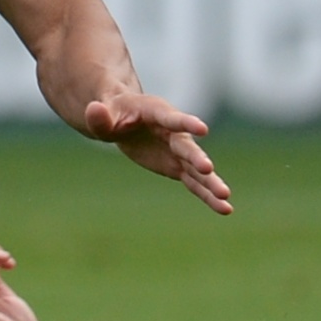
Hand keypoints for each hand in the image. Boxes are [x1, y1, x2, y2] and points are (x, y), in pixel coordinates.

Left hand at [77, 88, 228, 213]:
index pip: (171, 119)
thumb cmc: (112, 113)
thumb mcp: (103, 115)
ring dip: (210, 182)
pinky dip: (208, 196)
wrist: (123, 120)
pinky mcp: (178, 168)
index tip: (202, 129)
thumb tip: (93, 111)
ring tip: (226, 198)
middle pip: (187, 147)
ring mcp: (178, 152)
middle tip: (208, 169)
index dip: (186, 123)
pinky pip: (195, 183)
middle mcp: (173, 132)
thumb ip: (100, 116)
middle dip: (197, 158)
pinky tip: (224, 209)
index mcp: (156, 113)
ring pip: (197, 169)